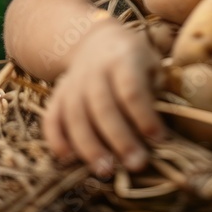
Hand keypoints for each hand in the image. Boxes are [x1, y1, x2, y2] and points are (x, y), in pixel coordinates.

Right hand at [43, 17, 167, 176]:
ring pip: (76, 117)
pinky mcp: (57, 96)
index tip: (159, 139)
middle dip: (120, 140)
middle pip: (104, 108)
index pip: (132, 90)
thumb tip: (158, 124)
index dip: (144, 116)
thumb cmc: (132, 57)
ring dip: (90, 147)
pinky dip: (57, 140)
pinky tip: (69, 160)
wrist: (95, 40)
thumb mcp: (150, 61)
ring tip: (106, 171)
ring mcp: (72, 83)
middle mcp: (94, 70)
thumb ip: (155, 88)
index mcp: (123, 58)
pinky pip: (52, 119)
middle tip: (136, 164)